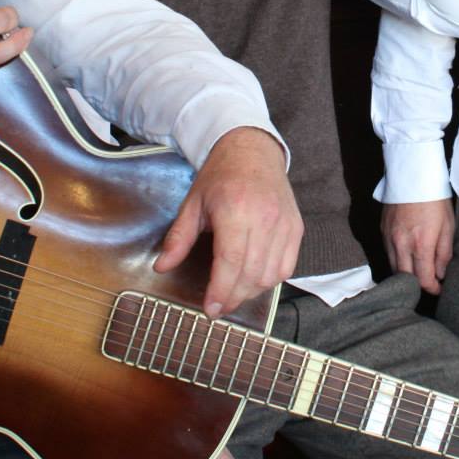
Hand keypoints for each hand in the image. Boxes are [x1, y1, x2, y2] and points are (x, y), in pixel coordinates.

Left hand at [157, 127, 302, 317]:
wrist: (252, 150)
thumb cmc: (221, 176)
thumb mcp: (193, 204)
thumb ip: (179, 238)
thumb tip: (162, 266)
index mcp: (235, 210)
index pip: (231, 262)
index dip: (221, 290)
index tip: (211, 308)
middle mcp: (264, 218)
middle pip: (251, 273)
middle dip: (233, 297)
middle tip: (218, 307)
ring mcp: (284, 224)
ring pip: (271, 275)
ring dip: (251, 292)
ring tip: (234, 294)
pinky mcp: (296, 227)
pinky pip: (287, 266)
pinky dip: (271, 280)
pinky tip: (254, 280)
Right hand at [383, 199, 455, 294]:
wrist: (413, 175)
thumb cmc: (435, 199)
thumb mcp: (448, 226)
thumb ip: (444, 253)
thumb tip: (441, 274)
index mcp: (421, 244)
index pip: (424, 279)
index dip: (433, 288)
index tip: (439, 288)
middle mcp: (401, 245)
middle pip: (406, 278)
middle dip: (418, 285)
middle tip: (429, 282)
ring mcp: (389, 237)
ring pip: (394, 267)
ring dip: (406, 274)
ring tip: (418, 272)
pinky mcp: (382, 230)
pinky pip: (388, 253)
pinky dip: (397, 260)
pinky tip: (407, 257)